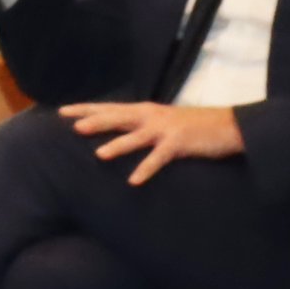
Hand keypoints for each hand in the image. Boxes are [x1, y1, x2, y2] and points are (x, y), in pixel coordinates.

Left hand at [61, 98, 239, 182]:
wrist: (228, 127)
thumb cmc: (191, 126)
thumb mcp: (161, 122)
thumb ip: (140, 126)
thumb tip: (117, 133)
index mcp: (144, 111)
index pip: (108, 108)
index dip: (85, 109)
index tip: (61, 112)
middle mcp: (151, 116)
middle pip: (117, 117)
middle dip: (94, 121)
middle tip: (71, 127)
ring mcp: (164, 129)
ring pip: (136, 137)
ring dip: (118, 145)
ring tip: (98, 154)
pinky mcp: (178, 144)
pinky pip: (158, 158)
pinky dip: (146, 168)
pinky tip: (134, 180)